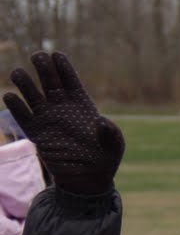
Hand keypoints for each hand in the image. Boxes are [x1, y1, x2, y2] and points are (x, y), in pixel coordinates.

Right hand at [4, 51, 124, 194]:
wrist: (88, 178)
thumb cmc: (105, 158)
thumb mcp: (114, 146)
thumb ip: (110, 133)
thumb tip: (101, 122)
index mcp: (81, 104)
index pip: (70, 80)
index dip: (63, 67)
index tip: (56, 55)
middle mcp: (62, 107)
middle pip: (50, 81)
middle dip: (43, 68)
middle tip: (37, 57)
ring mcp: (48, 119)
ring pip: (33, 95)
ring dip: (24, 83)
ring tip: (18, 74)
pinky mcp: (37, 133)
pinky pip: (23, 117)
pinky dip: (16, 107)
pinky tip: (10, 97)